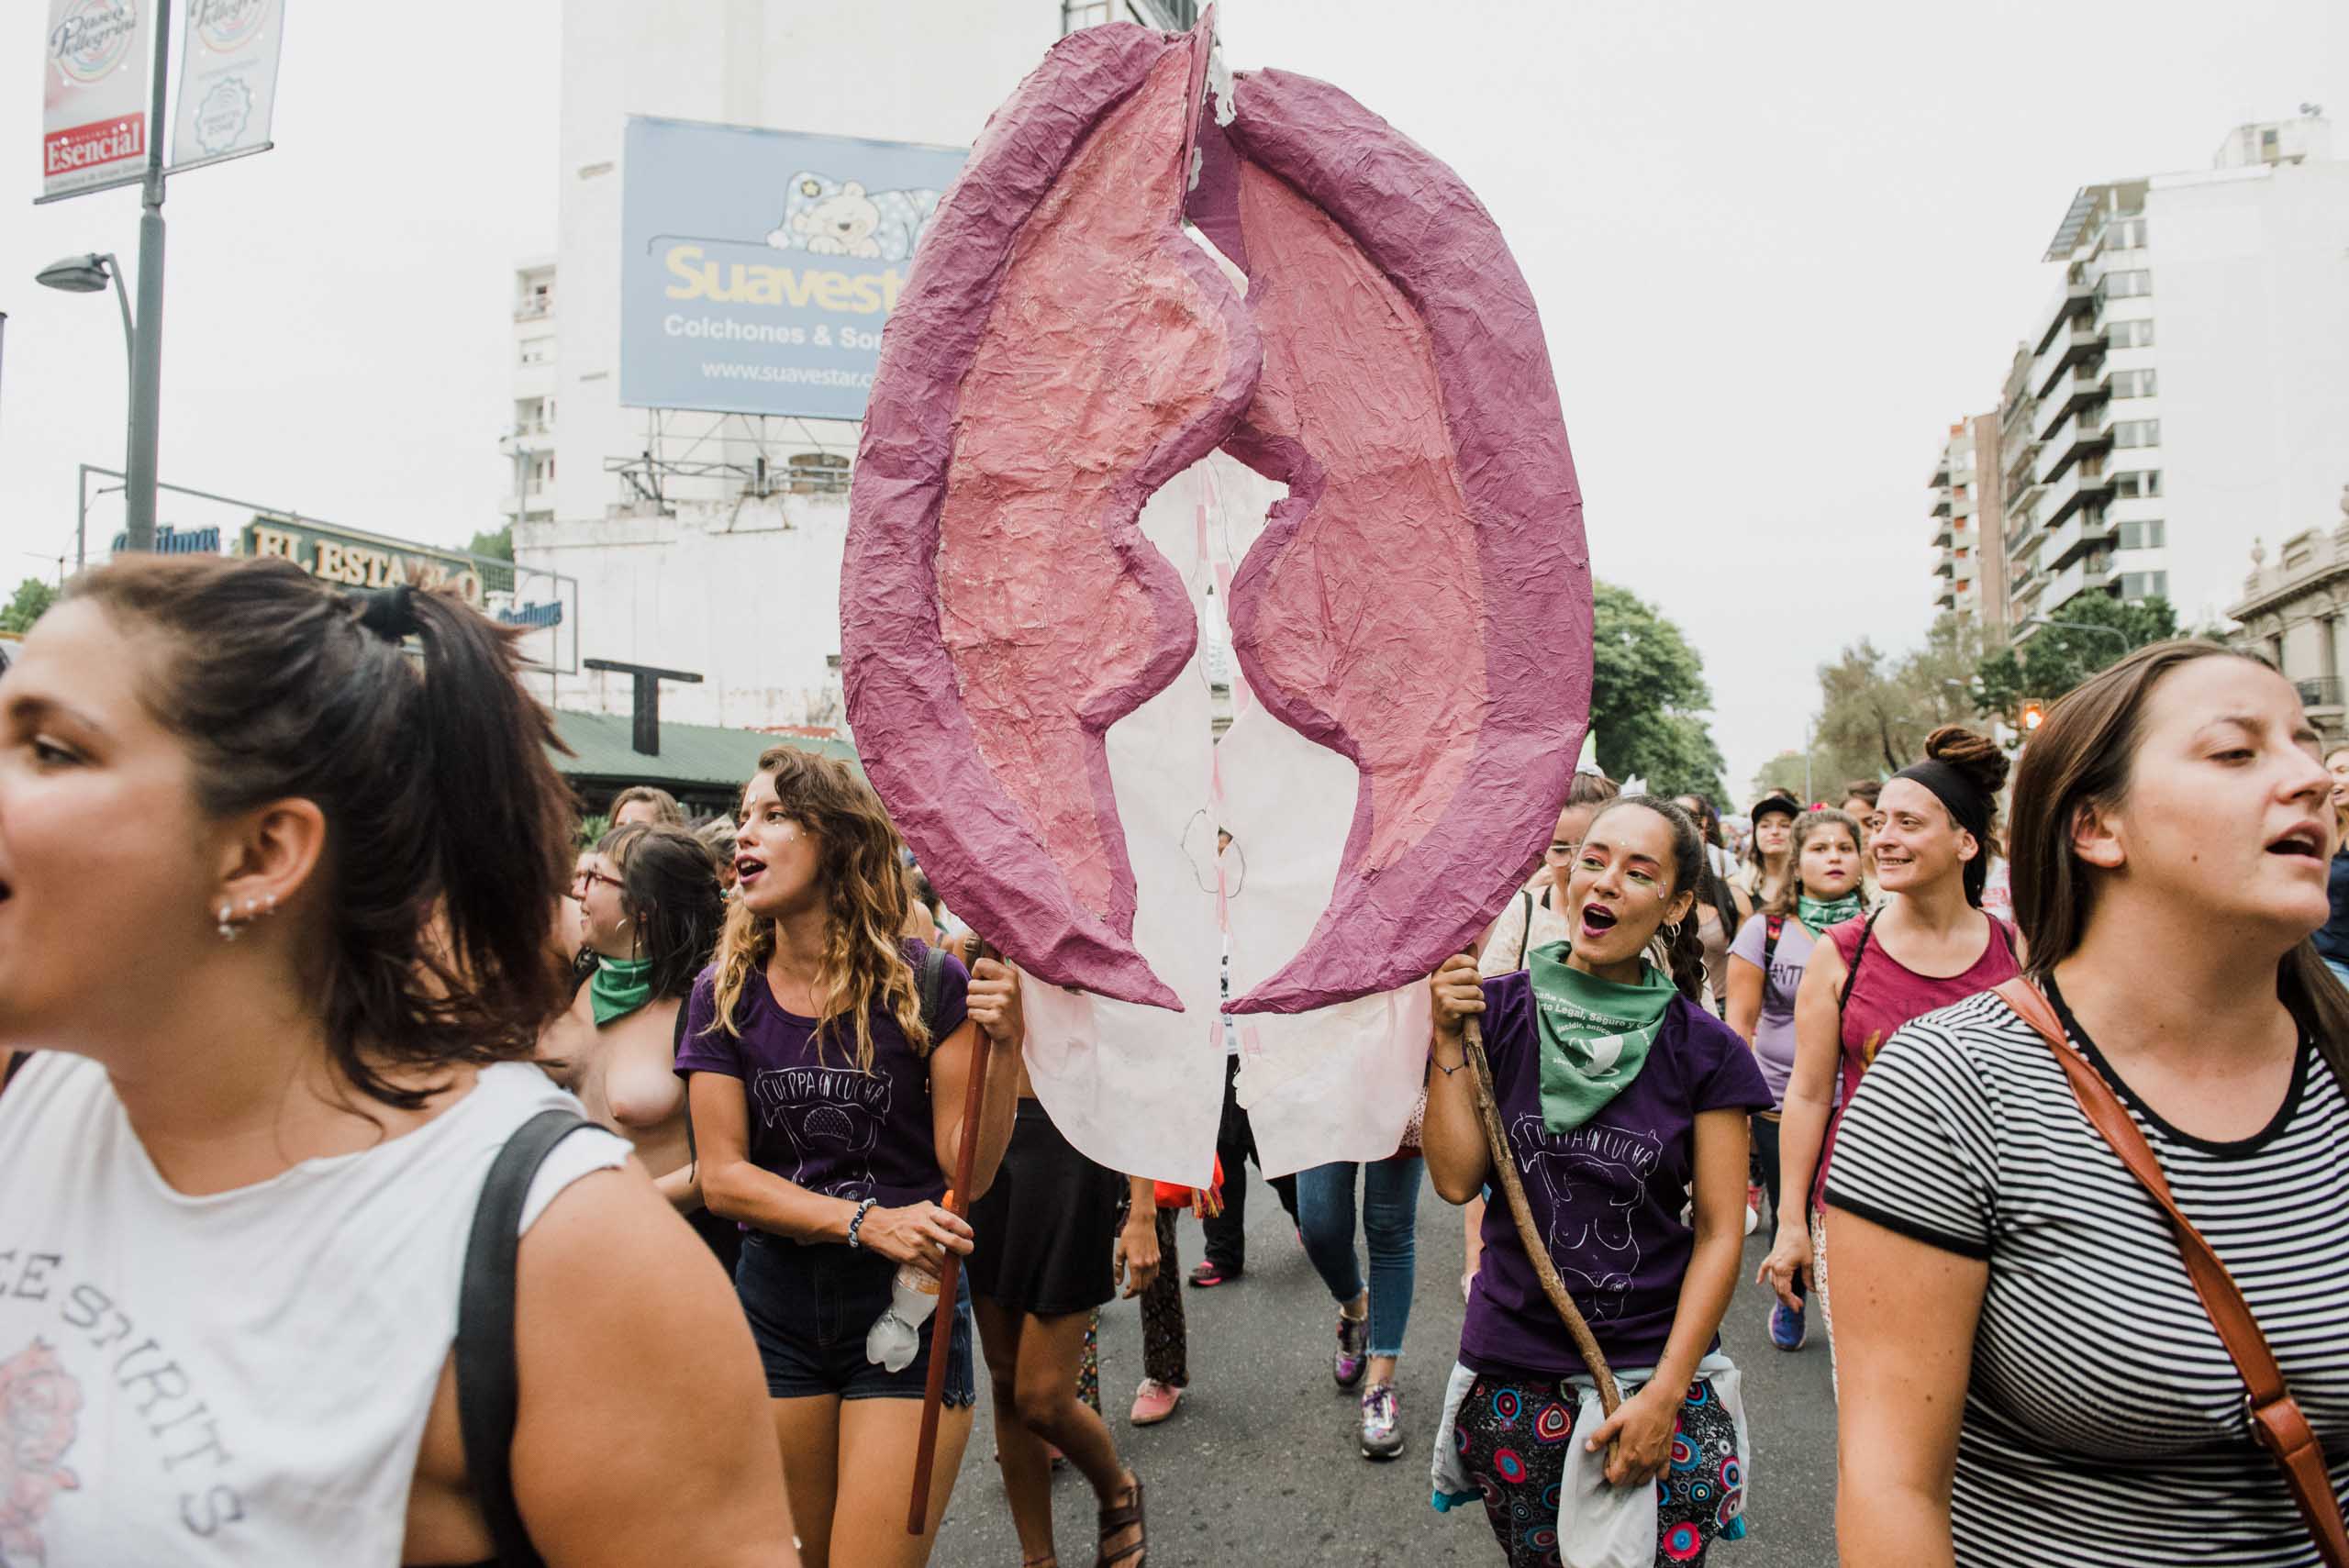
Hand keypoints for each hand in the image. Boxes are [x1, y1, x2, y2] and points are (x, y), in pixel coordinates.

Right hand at [855, 1201, 973, 1276]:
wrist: (877, 1227)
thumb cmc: (902, 1217)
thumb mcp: (921, 1208)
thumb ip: (939, 1213)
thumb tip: (958, 1219)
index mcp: (928, 1213)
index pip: (951, 1220)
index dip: (964, 1228)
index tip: (970, 1234)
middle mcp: (924, 1228)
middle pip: (952, 1241)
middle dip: (965, 1248)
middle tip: (968, 1249)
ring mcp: (917, 1244)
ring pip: (943, 1260)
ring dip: (952, 1264)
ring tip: (956, 1265)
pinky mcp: (911, 1258)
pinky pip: (931, 1269)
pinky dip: (940, 1274)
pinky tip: (944, 1274)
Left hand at [966, 957, 1024, 1048]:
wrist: (1012, 1034)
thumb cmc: (1003, 1005)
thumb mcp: (1005, 984)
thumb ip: (992, 969)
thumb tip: (971, 946)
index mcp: (1010, 975)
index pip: (980, 964)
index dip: (977, 975)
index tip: (985, 983)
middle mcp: (1008, 987)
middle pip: (971, 984)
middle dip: (975, 995)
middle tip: (988, 1001)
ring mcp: (1003, 1002)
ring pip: (969, 1000)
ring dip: (975, 1007)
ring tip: (988, 1010)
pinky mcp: (995, 1017)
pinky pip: (971, 1013)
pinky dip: (976, 1017)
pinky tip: (987, 1019)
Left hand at [1114, 1211, 1160, 1298]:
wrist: (1143, 1223)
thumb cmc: (1130, 1235)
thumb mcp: (1120, 1252)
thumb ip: (1119, 1269)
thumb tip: (1118, 1282)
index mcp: (1136, 1265)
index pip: (1135, 1287)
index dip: (1129, 1294)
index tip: (1124, 1295)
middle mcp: (1147, 1265)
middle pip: (1144, 1287)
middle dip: (1135, 1292)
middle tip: (1127, 1291)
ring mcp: (1154, 1262)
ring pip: (1150, 1282)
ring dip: (1142, 1286)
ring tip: (1133, 1283)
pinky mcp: (1158, 1257)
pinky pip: (1155, 1273)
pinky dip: (1149, 1278)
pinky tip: (1142, 1275)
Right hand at [1429, 952, 1483, 1043]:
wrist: (1445, 1026)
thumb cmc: (1454, 998)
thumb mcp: (1456, 978)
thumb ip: (1465, 961)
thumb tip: (1473, 942)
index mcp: (1439, 970)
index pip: (1460, 958)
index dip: (1472, 964)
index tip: (1472, 972)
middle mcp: (1437, 980)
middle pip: (1471, 974)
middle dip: (1479, 983)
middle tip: (1474, 990)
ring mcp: (1441, 994)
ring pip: (1475, 991)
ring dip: (1479, 998)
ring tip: (1471, 1001)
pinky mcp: (1448, 1007)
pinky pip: (1475, 1004)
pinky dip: (1480, 1008)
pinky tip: (1472, 1010)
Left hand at [1586, 1382, 1679, 1486]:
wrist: (1661, 1402)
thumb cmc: (1637, 1409)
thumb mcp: (1614, 1419)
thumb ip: (1601, 1436)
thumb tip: (1588, 1448)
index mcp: (1629, 1455)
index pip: (1616, 1479)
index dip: (1608, 1471)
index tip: (1608, 1458)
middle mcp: (1644, 1463)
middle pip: (1628, 1482)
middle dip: (1620, 1473)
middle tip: (1618, 1456)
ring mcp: (1656, 1461)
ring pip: (1643, 1480)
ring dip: (1634, 1475)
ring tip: (1631, 1459)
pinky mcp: (1667, 1457)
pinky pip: (1661, 1475)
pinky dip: (1654, 1473)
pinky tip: (1648, 1463)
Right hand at [1755, 1221, 1811, 1310]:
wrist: (1792, 1225)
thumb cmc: (1801, 1241)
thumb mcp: (1808, 1261)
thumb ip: (1808, 1277)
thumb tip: (1812, 1289)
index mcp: (1782, 1269)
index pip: (1785, 1291)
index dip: (1791, 1301)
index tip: (1799, 1307)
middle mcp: (1774, 1267)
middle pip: (1778, 1288)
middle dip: (1787, 1299)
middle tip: (1797, 1306)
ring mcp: (1771, 1262)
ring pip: (1773, 1282)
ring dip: (1780, 1291)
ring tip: (1790, 1298)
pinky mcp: (1771, 1256)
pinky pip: (1764, 1268)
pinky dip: (1761, 1275)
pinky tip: (1759, 1282)